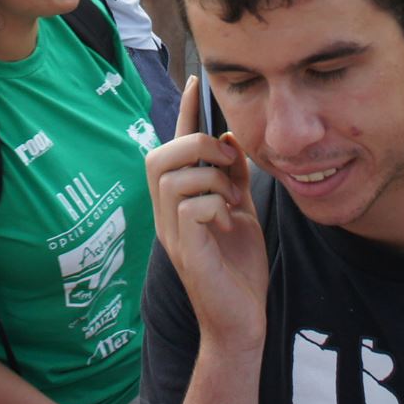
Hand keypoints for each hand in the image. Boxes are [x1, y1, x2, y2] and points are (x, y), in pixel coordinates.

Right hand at [146, 76, 269, 351]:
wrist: (242, 322)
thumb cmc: (238, 270)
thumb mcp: (241, 212)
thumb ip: (233, 178)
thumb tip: (231, 139)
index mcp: (179, 201)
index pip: (174, 147)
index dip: (185, 113)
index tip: (196, 81)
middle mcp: (167, 214)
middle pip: (160, 155)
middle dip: (196, 145)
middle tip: (227, 161)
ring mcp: (171, 233)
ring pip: (174, 177)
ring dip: (211, 178)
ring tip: (229, 200)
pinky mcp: (185, 252)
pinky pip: (191, 207)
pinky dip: (215, 206)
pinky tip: (228, 223)